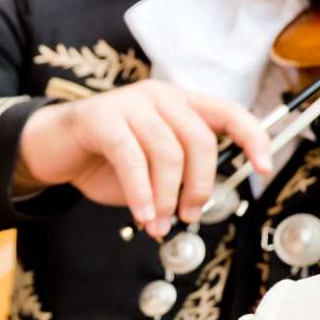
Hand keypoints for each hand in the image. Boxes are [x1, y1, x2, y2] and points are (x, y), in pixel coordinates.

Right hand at [14, 83, 275, 237]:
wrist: (54, 149)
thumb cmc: (108, 160)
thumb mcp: (153, 168)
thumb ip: (180, 175)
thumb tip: (203, 203)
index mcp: (180, 104)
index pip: (228, 112)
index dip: (253, 137)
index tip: (265, 167)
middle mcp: (160, 96)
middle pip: (199, 139)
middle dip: (200, 185)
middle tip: (189, 215)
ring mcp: (130, 103)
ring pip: (167, 151)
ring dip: (167, 196)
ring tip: (158, 223)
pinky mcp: (101, 118)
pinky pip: (132, 158)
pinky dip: (141, 193)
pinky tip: (142, 215)